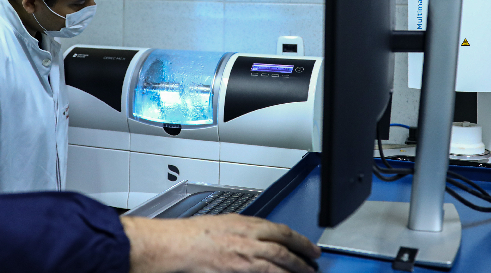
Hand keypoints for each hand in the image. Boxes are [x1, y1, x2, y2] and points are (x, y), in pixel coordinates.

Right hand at [121, 214, 319, 272]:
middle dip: (303, 252)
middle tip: (314, 259)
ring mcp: (246, 254)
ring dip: (297, 267)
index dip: (296, 238)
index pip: (278, 229)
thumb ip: (240, 229)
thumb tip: (254, 234)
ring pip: (281, 260)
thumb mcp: (220, 223)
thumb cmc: (190, 235)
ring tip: (307, 272)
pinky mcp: (241, 269)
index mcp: (244, 223)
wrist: (177, 245)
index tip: (306, 244)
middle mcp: (249, 236)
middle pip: (284, 243)